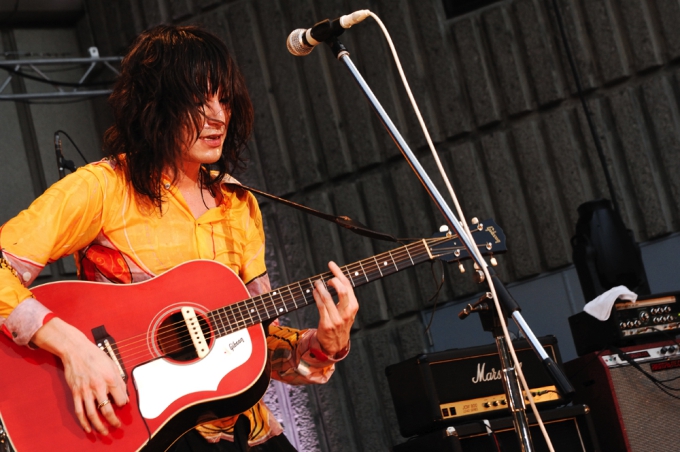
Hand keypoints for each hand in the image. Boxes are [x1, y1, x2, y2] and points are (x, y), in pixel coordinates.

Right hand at [31, 317, 127, 434]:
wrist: (76, 350)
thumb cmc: (95, 356)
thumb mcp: (113, 365)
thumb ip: (119, 381)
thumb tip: (125, 396)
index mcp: (110, 378)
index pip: (120, 398)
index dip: (123, 404)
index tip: (122, 405)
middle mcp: (98, 386)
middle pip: (107, 409)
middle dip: (113, 420)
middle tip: (117, 426)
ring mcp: (85, 391)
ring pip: (92, 414)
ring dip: (99, 426)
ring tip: (104, 432)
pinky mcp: (76, 393)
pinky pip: (79, 411)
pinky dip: (84, 422)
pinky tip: (88, 428)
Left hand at [312, 261, 358, 356]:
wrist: (336, 344)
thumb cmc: (341, 324)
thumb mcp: (347, 311)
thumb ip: (344, 297)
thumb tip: (335, 278)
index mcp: (353, 306)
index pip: (348, 285)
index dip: (339, 273)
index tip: (331, 265)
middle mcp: (347, 312)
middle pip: (342, 290)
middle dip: (333, 280)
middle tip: (326, 279)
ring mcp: (337, 319)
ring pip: (328, 298)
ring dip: (320, 288)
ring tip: (317, 283)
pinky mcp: (327, 324)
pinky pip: (320, 306)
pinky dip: (316, 296)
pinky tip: (314, 292)